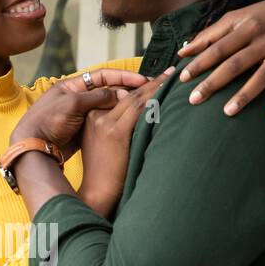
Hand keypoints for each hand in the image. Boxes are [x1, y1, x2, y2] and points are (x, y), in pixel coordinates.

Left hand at [10, 67, 147, 156]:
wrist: (34, 147)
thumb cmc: (48, 121)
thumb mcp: (73, 104)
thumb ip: (97, 97)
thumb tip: (121, 93)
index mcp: (73, 85)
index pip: (103, 75)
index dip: (123, 77)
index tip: (142, 80)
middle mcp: (78, 97)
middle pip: (108, 89)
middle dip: (127, 89)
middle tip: (148, 91)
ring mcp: (81, 114)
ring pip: (108, 106)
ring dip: (124, 105)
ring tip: (144, 105)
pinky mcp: (84, 129)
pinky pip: (104, 120)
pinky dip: (116, 118)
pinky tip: (130, 120)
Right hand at [79, 69, 174, 216]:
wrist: (96, 192)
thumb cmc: (103, 173)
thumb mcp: (102, 144)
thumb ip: (113, 127)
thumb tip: (139, 117)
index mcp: (91, 116)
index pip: (118, 93)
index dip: (139, 85)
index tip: (156, 80)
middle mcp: (95, 115)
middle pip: (128, 92)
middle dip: (151, 81)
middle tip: (170, 73)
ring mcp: (104, 122)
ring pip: (135, 98)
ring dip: (156, 86)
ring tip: (173, 78)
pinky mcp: (115, 132)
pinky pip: (139, 110)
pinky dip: (155, 100)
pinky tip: (168, 94)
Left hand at [177, 0, 264, 118]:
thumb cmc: (263, 15)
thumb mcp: (237, 17)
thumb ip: (210, 34)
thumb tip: (183, 52)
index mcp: (247, 27)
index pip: (219, 47)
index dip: (200, 63)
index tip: (183, 78)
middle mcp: (264, 40)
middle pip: (236, 63)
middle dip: (214, 82)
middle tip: (194, 99)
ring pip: (263, 76)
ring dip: (245, 95)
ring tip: (227, 112)